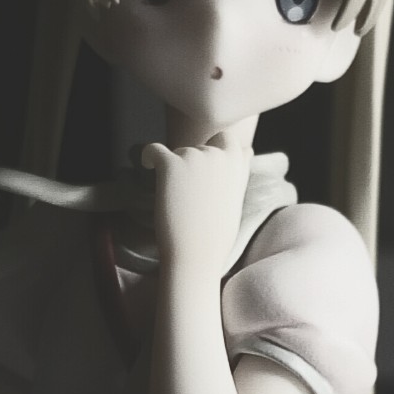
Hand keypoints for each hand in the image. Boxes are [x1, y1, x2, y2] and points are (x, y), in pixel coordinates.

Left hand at [140, 133, 251, 278]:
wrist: (197, 255)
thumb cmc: (216, 235)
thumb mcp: (237, 198)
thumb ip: (239, 172)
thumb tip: (247, 149)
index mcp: (237, 164)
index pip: (225, 139)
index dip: (212, 149)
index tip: (203, 168)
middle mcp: (218, 155)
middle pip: (198, 148)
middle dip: (191, 166)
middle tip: (188, 197)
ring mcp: (194, 157)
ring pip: (178, 153)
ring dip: (174, 170)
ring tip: (177, 200)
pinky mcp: (171, 164)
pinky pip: (152, 150)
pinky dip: (148, 156)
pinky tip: (147, 166)